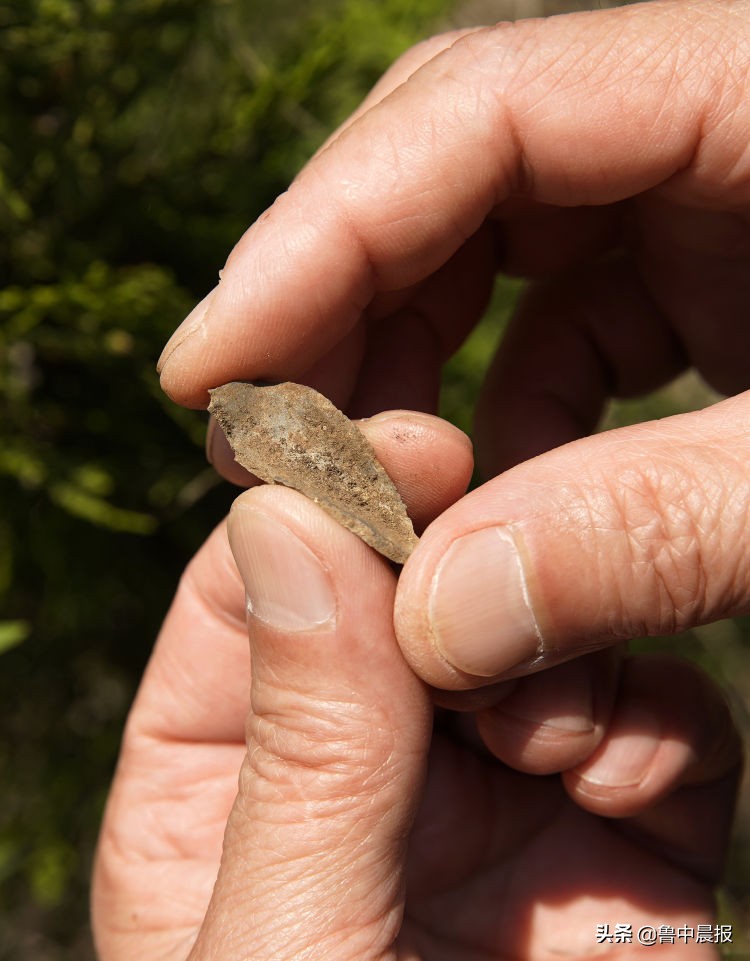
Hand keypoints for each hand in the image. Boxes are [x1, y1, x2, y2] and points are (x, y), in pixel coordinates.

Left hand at [92, 415, 739, 960]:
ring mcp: (491, 796)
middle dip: (450, 556)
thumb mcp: (290, 960)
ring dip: (556, 650)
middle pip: (398, 595)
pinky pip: (641, 721)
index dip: (313, 508)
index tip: (384, 445)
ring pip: (529, 637)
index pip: (254, 594)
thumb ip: (294, 746)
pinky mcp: (612, 836)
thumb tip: (282, 518)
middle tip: (489, 514)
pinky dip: (649, 727)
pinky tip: (631, 793)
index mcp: (224, 794)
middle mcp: (359, 774)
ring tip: (556, 742)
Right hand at [157, 0, 749, 693]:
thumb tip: (441, 619)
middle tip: (260, 442)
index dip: (318, 235)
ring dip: (417, 373)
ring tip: (368, 493)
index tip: (205, 369)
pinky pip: (570, 316)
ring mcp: (709, 193)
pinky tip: (499, 509)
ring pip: (497, 250)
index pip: (476, 108)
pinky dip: (514, 415)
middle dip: (340, 308)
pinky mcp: (714, 270)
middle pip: (455, 170)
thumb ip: (653, 533)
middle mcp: (709, 121)